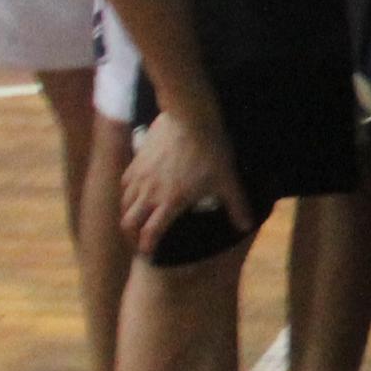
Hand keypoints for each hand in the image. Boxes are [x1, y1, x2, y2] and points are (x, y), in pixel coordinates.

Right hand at [116, 110, 241, 257]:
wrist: (190, 117)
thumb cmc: (211, 150)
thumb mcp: (227, 180)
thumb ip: (236, 206)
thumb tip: (246, 226)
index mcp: (170, 202)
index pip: (150, 233)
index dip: (147, 246)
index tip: (149, 252)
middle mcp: (150, 192)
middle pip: (129, 221)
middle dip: (131, 234)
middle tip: (137, 239)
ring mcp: (140, 175)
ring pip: (124, 202)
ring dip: (128, 214)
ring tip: (135, 218)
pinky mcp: (137, 159)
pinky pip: (124, 182)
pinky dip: (127, 192)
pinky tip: (134, 192)